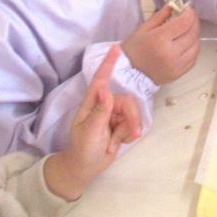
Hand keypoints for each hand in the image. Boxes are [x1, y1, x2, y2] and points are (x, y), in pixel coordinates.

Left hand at [44, 45, 142, 200]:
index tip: (117, 48)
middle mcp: (104, 106)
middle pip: (126, 101)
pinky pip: (134, 123)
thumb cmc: (83, 149)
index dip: (109, 64)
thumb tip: (105, 88)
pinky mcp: (122, 125)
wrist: (86, 168)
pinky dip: (129, 135)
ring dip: (129, 129)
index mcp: (92, 104)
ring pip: (132, 113)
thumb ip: (100, 110)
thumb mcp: (90, 131)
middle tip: (129, 134)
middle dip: (130, 117)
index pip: (101, 80)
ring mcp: (113, 115)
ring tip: (118, 142)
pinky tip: (119, 143)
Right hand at [121, 4, 199, 84]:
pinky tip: (187, 43)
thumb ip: (160, 16)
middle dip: (194, 22)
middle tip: (189, 16)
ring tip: (187, 30)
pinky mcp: (179, 73)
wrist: (128, 75)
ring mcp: (176, 65)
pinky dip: (193, 48)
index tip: (187, 8)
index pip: (184, 23)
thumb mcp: (142, 29)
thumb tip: (174, 4)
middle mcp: (171, 53)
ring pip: (196, 46)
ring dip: (195, 35)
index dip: (189, 13)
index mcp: (160, 40)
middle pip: (192, 33)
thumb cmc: (133, 50)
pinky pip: (194, 58)